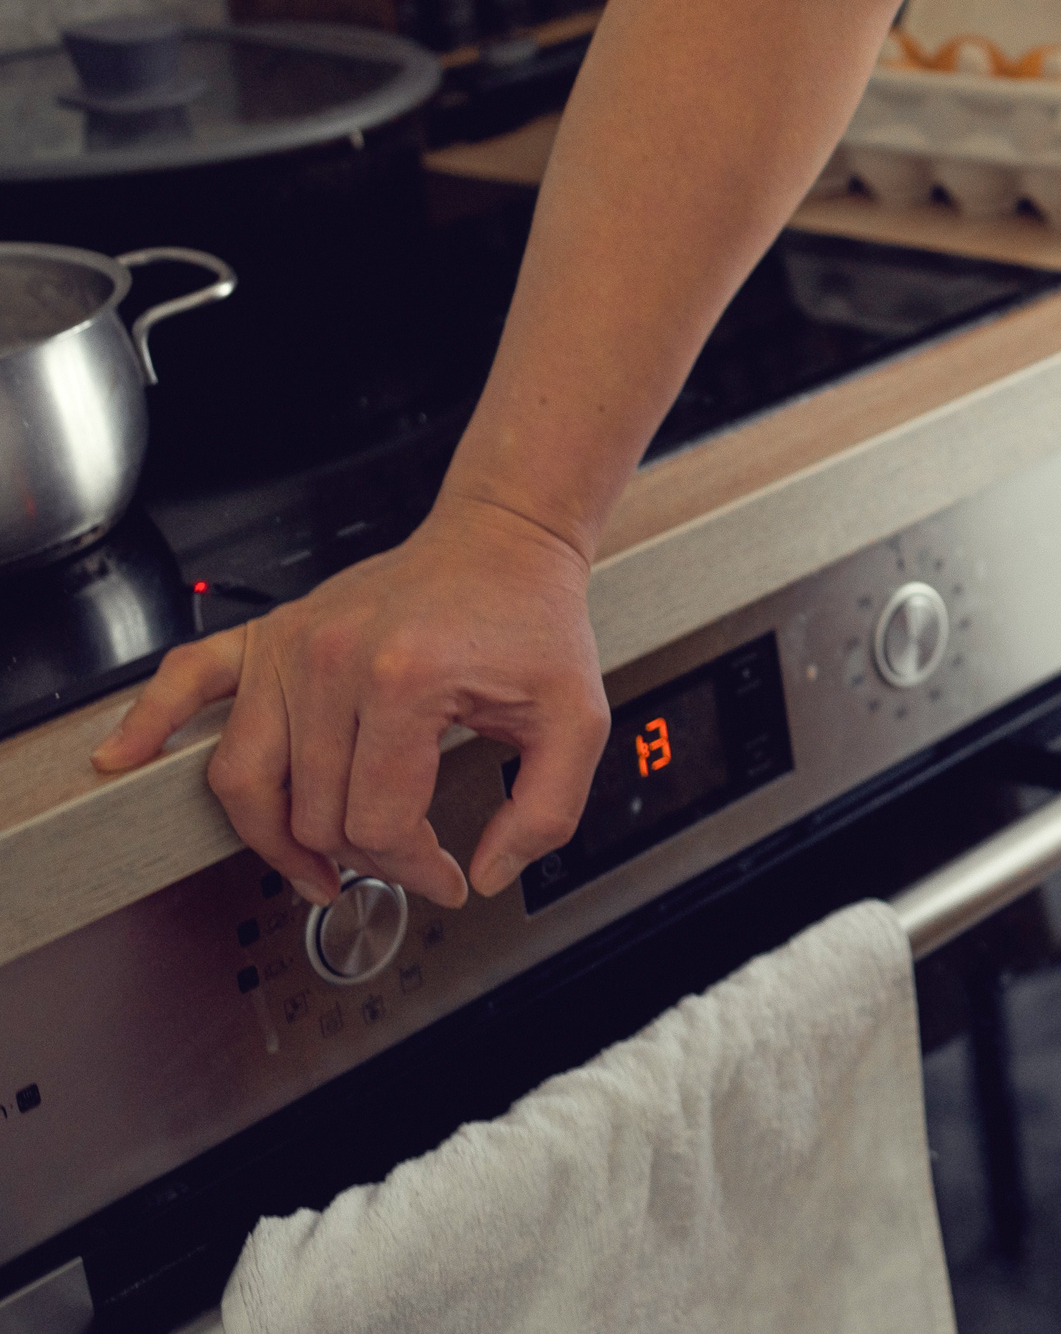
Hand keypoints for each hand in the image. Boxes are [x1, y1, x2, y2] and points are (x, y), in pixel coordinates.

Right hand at [90, 496, 611, 910]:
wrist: (503, 541)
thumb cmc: (534, 622)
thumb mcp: (577, 721)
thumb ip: (547, 813)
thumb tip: (490, 872)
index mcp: (404, 683)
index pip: (377, 823)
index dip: (415, 869)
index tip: (450, 876)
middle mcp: (332, 662)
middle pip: (313, 813)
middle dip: (363, 859)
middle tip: (405, 864)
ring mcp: (290, 646)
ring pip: (244, 778)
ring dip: (273, 840)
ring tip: (314, 872)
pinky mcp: (269, 635)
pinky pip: (188, 681)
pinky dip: (150, 723)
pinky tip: (125, 759)